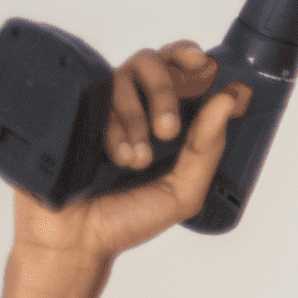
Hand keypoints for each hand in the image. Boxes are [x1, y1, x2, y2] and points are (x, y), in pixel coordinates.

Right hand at [11, 42, 252, 271]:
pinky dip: (111, 125)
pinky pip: (92, 92)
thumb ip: (207, 150)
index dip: (188, 56)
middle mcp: (130, 106)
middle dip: (164, 92)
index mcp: (161, 119)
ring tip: (135, 160)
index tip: (200, 64)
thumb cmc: (128, 219)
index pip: (176, 68)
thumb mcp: (182, 192)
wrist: (76, 241)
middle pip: (150, 62)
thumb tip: (227, 101)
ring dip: (135, 118)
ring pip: (121, 76)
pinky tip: (113, 156)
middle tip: (168, 131)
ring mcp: (97, 106)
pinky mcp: (70, 109)